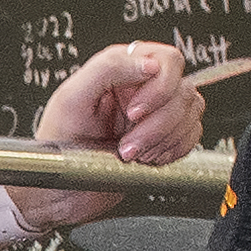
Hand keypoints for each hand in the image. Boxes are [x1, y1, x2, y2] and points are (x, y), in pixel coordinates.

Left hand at [4, 41, 215, 229]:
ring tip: (129, 155)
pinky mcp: (165, 138)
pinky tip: (146, 159)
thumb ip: (109, 68)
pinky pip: (192, 136)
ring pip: (191, 113)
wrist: (59, 189)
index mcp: (122, 68)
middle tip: (127, 145)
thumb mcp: (73, 98)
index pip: (167, 61)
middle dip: (158, 123)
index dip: (159, 88)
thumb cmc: (57, 142)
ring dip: (163, 140)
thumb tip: (150, 62)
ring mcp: (156, 113)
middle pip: (183, 90)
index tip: (133, 114)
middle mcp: (142, 87)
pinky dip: (172, 151)